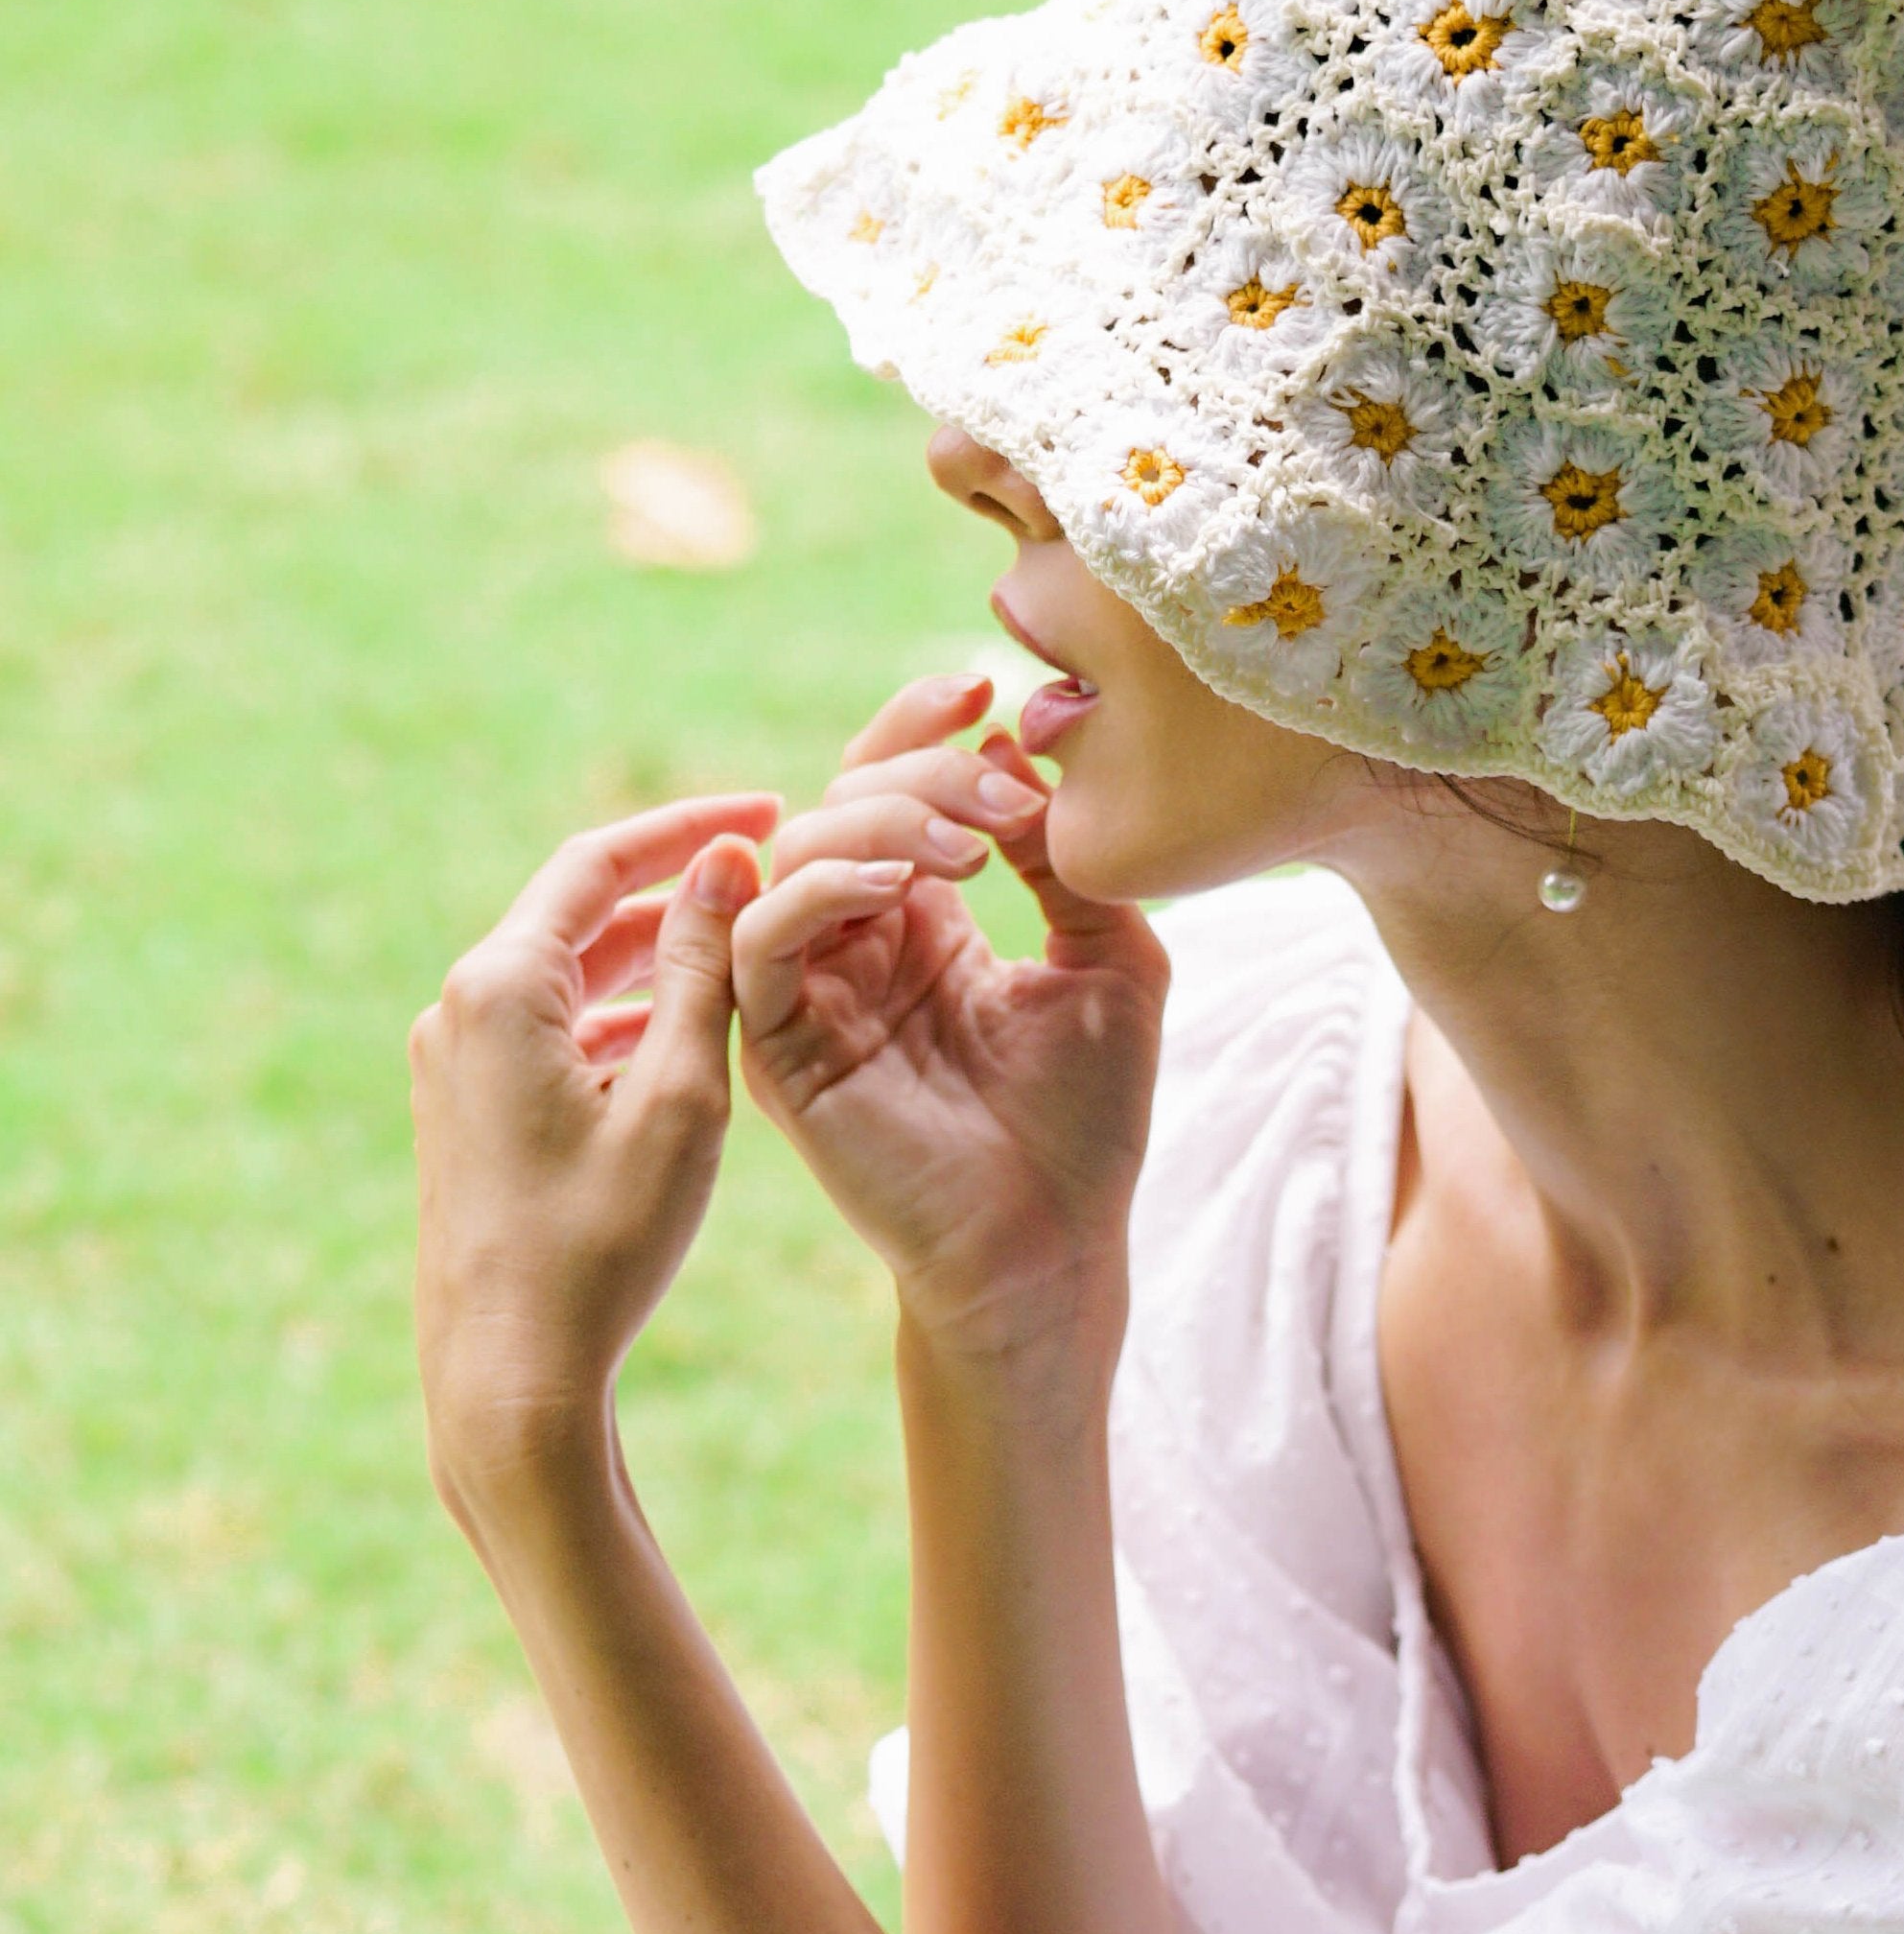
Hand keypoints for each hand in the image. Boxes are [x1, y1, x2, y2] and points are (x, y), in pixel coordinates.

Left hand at [409, 791, 781, 1513]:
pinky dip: (624, 1019)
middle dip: (680, 893)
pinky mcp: (465, 1114)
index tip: (770, 810)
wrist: (508, 1379)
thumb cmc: (602, 1243)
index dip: (690, 828)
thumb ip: (704, 970)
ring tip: (752, 956)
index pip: (600, 862)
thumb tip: (723, 863)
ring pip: (571, 976)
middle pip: (582, 913)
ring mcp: (454, 1065)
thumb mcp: (682, 1097)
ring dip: (657, 960)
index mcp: (500, 988)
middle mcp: (458, 1010)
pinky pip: (553, 1031)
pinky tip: (687, 1041)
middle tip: (776, 876)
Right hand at [733, 675, 1168, 1379]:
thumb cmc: (1088, 1123)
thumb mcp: (1114, 960)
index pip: (892, 789)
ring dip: (879, 822)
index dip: (922, 725)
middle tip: (1007, 797)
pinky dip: (818, 889)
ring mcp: (814, 995)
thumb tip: (1022, 747)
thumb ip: (1070, 861)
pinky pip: (759, 940)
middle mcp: (858, 946)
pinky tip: (898, 888)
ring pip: (793, 850)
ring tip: (972, 847)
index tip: (985, 685)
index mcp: (924, 920)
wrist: (1057, 1247)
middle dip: (924, 774)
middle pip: (842, 800)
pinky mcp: (785, 1050)